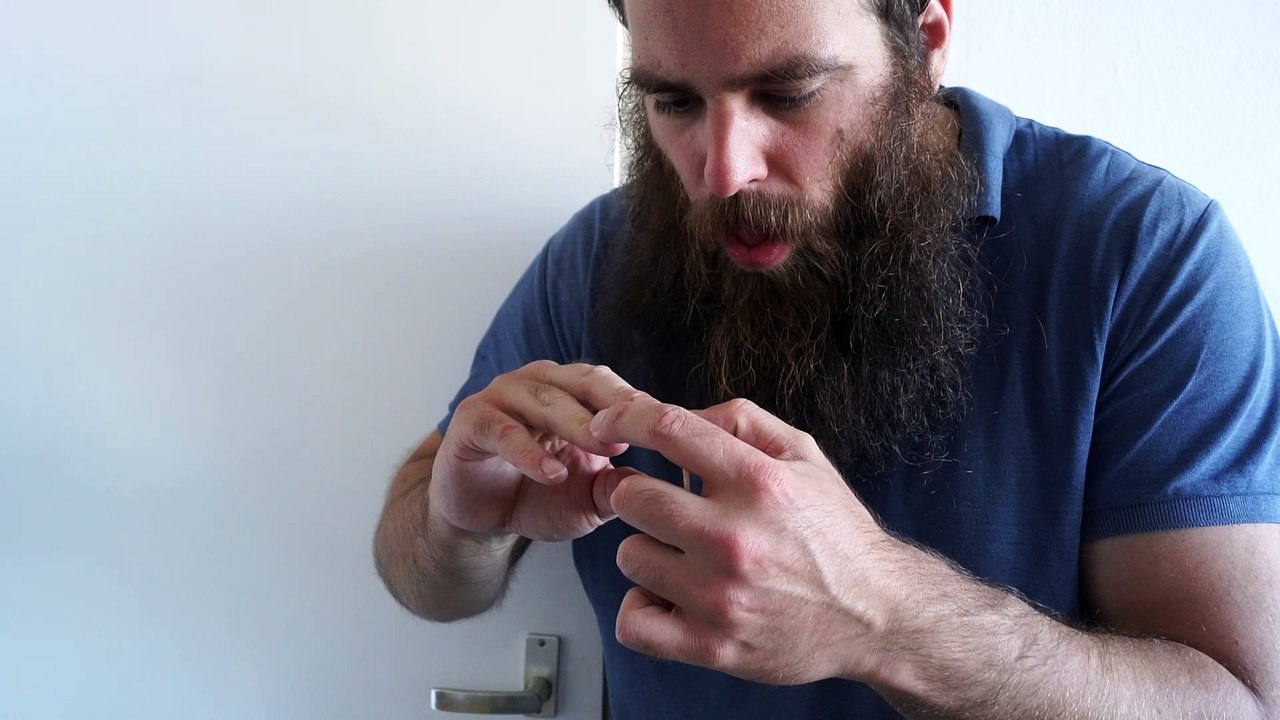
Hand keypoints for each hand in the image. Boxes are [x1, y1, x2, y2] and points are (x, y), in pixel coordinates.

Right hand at [431, 361, 652, 540]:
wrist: (483, 518)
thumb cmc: (541, 497)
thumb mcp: (588, 497)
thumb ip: (619, 487)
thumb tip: (660, 485)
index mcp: (573, 391)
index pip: (613, 387)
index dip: (642, 406)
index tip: (674, 429)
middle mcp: (540, 383)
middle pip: (583, 381)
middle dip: (614, 405)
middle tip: (641, 431)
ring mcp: (503, 397)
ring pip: (545, 401)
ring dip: (576, 423)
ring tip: (602, 449)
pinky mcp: (471, 421)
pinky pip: (503, 432)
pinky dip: (528, 452)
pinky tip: (551, 474)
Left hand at [589, 398, 908, 685]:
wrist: (877, 613)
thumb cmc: (835, 533)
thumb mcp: (805, 456)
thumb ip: (742, 421)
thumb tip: (681, 413)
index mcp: (759, 482)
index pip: (667, 429)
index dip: (622, 418)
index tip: (606, 425)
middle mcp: (736, 537)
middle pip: (632, 496)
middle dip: (632, 491)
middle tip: (648, 500)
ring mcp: (722, 595)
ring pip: (631, 556)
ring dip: (645, 551)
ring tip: (678, 555)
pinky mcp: (714, 644)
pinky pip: (636, 622)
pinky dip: (643, 609)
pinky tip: (668, 597)